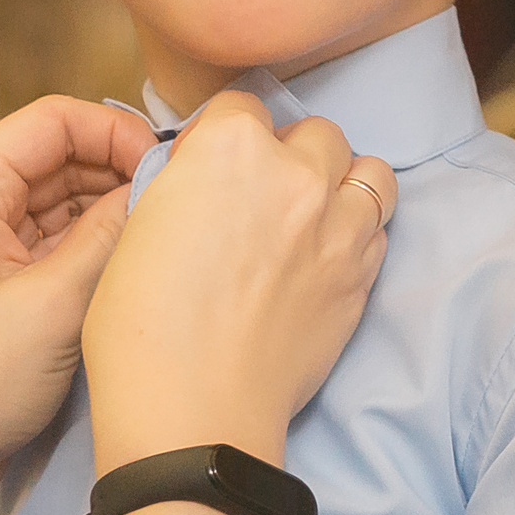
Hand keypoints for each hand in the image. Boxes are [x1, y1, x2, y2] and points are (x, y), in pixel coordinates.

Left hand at [0, 96, 156, 514]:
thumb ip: (110, 236)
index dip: (117, 133)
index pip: (53, 121)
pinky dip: (83, 244)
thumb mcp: (56, 304)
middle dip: (115, 173)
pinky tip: (127, 261)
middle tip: (176, 205)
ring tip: (159, 234)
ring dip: (104, 211)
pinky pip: (42, 237)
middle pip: (54, 155)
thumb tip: (156, 185)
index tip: (167, 167)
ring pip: (53, 198)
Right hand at [82, 91, 395, 514]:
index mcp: (230, 148)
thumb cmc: (141, 324)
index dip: (221, 138)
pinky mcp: (363, 276)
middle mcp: (296, 173)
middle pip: (314, 133)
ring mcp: (340, 225)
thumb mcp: (136, 227)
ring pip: (368, 172)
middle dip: (289, 155)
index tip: (206, 171)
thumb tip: (202, 178)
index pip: (240, 107)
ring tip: (311, 216)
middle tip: (259, 197)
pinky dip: (357, 232)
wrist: (193, 407)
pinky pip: (378, 229)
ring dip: (341, 184)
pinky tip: (323, 257)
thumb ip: (183, 184)